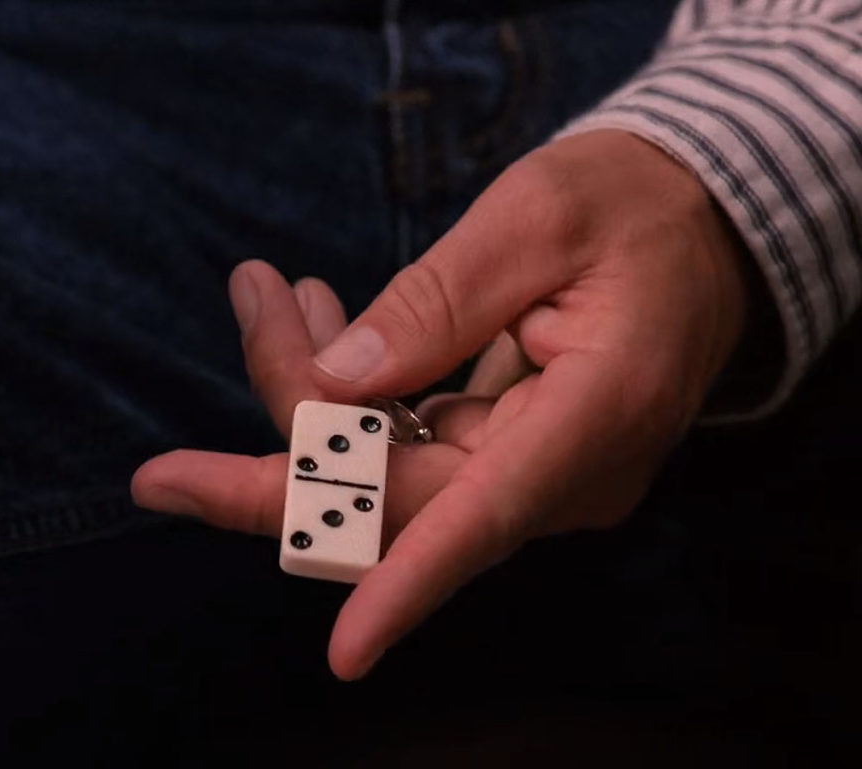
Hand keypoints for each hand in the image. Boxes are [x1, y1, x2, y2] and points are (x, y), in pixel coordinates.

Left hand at [132, 129, 747, 679]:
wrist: (695, 227)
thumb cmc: (632, 207)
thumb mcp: (537, 217)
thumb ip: (435, 301)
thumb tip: (336, 386)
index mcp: (598, 414)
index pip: (486, 521)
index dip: (407, 586)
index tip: (344, 657)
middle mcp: (566, 471)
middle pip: (398, 497)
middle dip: (290, 425)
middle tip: (231, 328)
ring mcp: (535, 472)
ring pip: (388, 474)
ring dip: (310, 397)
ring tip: (272, 293)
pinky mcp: (509, 456)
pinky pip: (408, 450)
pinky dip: (350, 398)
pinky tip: (316, 320)